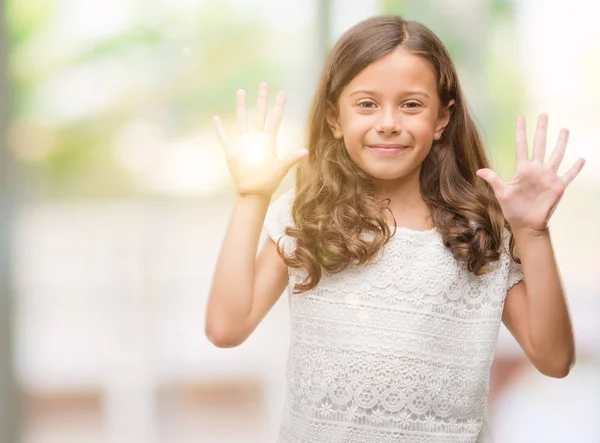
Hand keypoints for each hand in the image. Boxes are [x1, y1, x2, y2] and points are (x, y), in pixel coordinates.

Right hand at [213, 82, 307, 196]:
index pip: (275, 119)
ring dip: (241, 106)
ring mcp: (244, 143)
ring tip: (241, 91)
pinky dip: (219, 129)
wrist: (253, 192)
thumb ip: (291, 158)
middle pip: (259, 114)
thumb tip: (306, 151)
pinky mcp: (232, 151)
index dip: (278, 106)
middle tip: (263, 84)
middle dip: (261, 99)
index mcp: (268, 141)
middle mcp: (256, 139)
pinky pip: (224, 137)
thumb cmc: (268, 182)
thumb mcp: (281, 169)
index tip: (282, 93)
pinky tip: (216, 119)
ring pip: (242, 120)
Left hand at [476, 114, 584, 232]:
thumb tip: (478, 170)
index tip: (520, 117)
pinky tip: (581, 159)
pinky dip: (575, 168)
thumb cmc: (513, 209)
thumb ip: (493, 179)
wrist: (526, 223)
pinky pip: (568, 175)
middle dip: (541, 130)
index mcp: (522, 169)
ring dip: (561, 143)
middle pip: (540, 144)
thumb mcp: (501, 192)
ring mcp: (548, 177)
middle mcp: (536, 170)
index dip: (521, 131)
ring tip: (564, 130)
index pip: (521, 145)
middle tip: (544, 115)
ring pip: (556, 155)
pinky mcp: (557, 186)